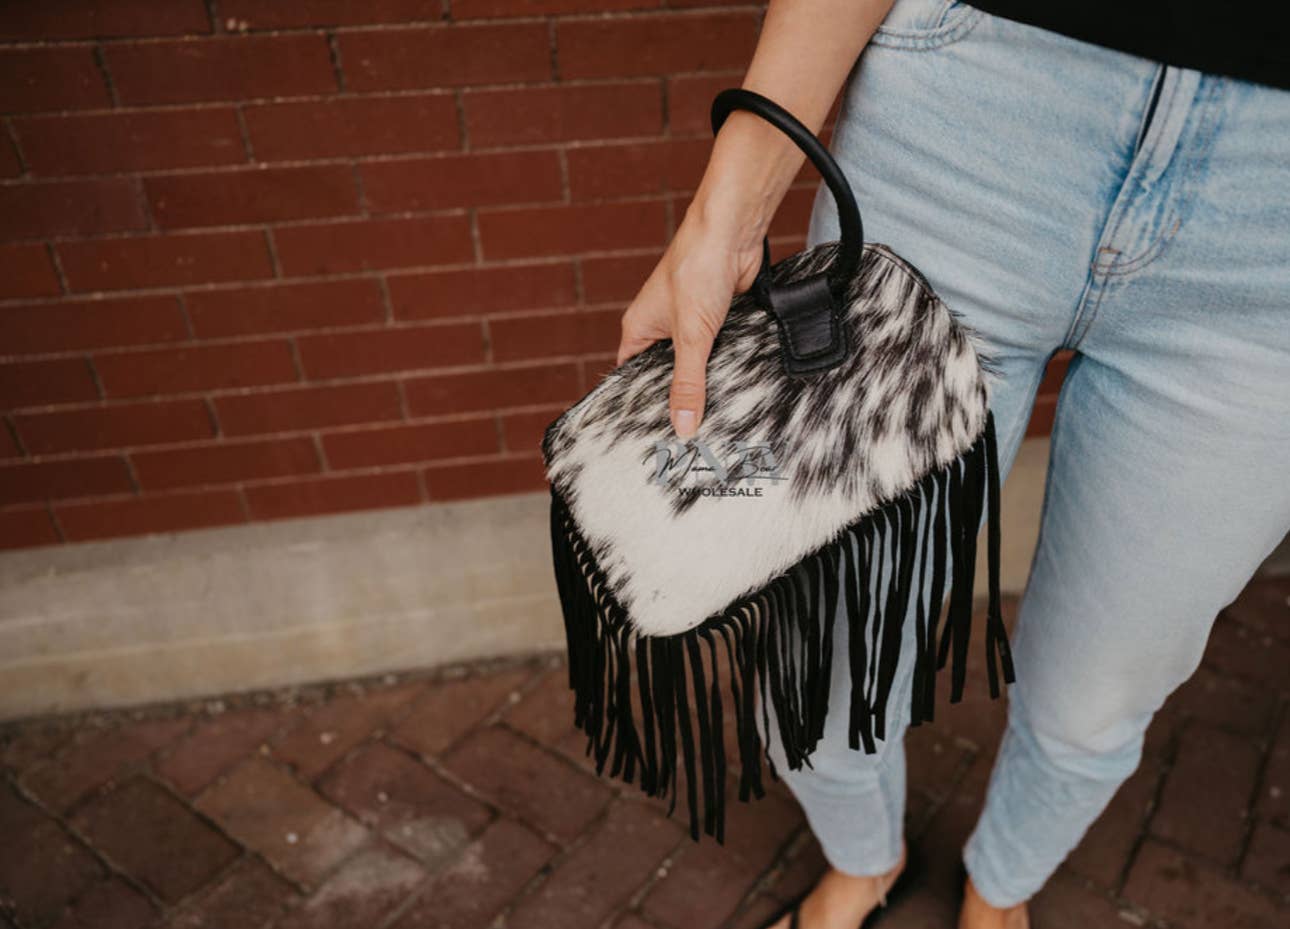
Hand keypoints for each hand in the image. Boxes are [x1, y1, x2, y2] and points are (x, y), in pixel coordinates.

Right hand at [616, 204, 764, 438]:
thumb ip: (688, 383)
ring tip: (715, 414)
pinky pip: (719, 349)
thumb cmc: (697, 269)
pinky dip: (726, 361)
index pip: (631, 376)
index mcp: (639, 329)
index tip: (655, 434)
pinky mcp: (718, 318)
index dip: (642, 402)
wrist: (733, 232)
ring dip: (707, 378)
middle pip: (666, 373)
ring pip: (696, 362)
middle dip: (680, 396)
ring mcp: (690, 322)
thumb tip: (683, 425)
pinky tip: (736, 381)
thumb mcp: (691, 336)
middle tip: (691, 434)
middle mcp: (661, 326)